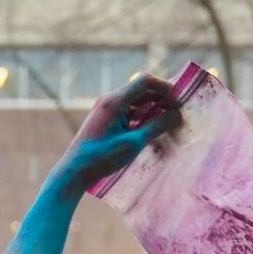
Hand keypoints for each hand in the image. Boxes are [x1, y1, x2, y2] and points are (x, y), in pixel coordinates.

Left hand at [50, 73, 181, 192]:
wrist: (73, 172)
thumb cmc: (102, 158)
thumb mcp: (134, 143)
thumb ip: (156, 126)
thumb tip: (177, 115)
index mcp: (115, 100)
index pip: (146, 81)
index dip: (165, 88)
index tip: (179, 102)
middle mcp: (109, 99)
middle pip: (141, 90)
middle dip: (161, 99)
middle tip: (177, 114)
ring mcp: (105, 109)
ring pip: (135, 101)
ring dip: (152, 109)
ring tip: (166, 124)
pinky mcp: (104, 119)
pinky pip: (127, 111)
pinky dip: (141, 117)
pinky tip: (150, 131)